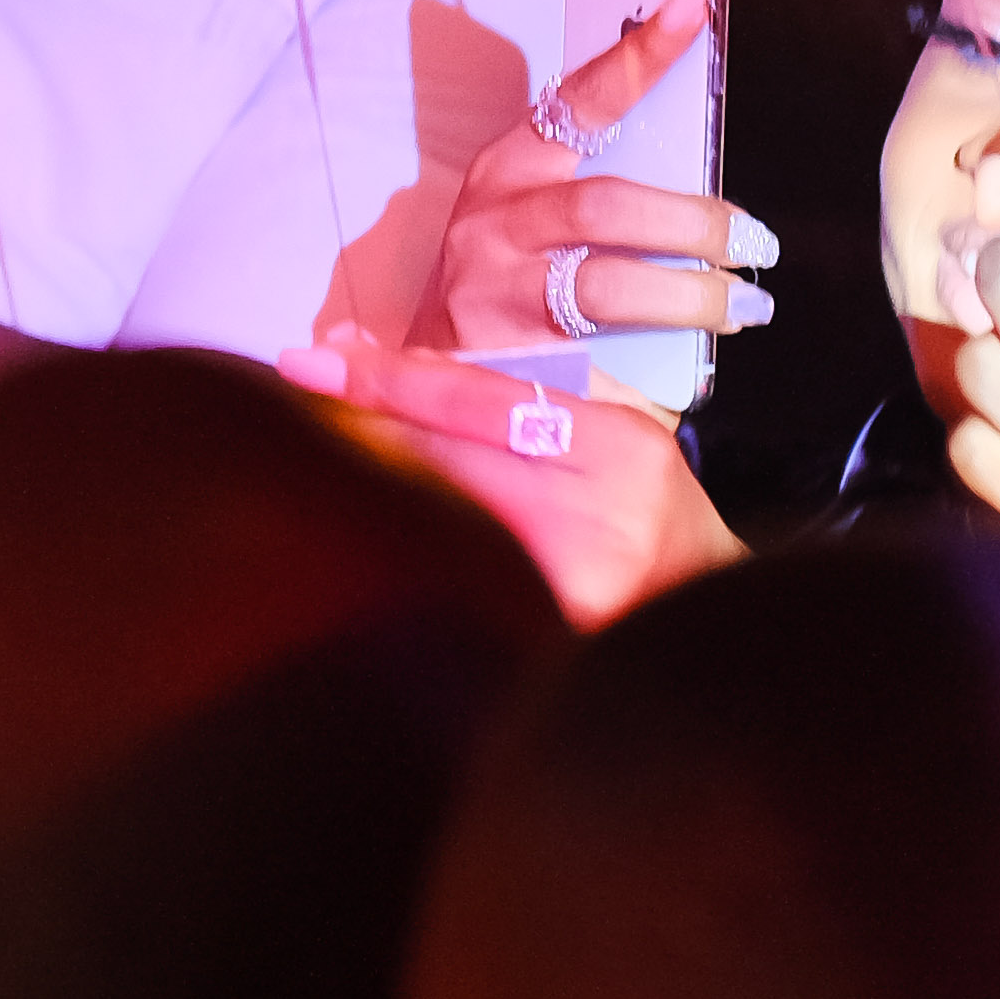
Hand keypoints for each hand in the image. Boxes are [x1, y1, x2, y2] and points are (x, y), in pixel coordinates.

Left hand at [282, 324, 739, 625]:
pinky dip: (402, 551)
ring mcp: (574, 589)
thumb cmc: (645, 518)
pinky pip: (452, 580)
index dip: (387, 378)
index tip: (312, 359)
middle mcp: (601, 518)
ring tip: (308, 460)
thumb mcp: (608, 441)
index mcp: (618, 448)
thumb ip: (519, 405)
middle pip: (447, 461)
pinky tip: (360, 536)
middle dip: (361, 430)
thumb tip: (386, 366)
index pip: (479, 400)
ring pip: (440, 522)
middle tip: (289, 400)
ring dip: (371, 489)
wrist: (710, 620)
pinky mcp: (545, 639)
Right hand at [406, 0, 769, 353]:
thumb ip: (606, 195)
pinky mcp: (506, 359)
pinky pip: (601, 356)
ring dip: (692, 295)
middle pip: (606, 205)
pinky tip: (696, 359)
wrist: (432, 376)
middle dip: (695, 222)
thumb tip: (700, 185)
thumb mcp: (539, 218)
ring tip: (743, 301)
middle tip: (754, 240)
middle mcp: (494, 220)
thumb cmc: (509, 281)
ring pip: (608, 285)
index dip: (638, 52)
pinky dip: (659, 359)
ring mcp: (495, 291)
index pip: (579, 98)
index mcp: (510, 168)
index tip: (694, 2)